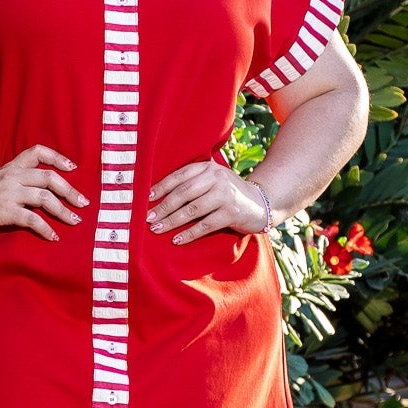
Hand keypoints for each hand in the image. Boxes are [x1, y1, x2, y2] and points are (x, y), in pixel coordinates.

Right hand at [0, 143, 88, 241]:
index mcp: (10, 167)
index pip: (37, 152)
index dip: (57, 157)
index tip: (72, 168)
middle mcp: (12, 178)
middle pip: (49, 178)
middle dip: (70, 190)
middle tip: (84, 203)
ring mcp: (9, 195)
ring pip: (44, 198)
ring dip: (63, 211)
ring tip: (75, 221)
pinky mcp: (4, 212)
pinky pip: (31, 219)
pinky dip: (45, 229)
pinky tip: (54, 237)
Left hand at [147, 159, 269, 243]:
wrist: (261, 203)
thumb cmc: (229, 193)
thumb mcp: (213, 180)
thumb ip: (193, 182)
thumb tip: (159, 195)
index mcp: (208, 167)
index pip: (179, 176)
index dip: (161, 187)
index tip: (146, 199)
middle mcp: (216, 178)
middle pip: (183, 193)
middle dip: (163, 207)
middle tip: (148, 218)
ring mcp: (225, 195)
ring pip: (192, 210)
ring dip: (172, 221)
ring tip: (157, 229)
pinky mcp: (231, 213)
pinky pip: (205, 225)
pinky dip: (189, 234)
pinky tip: (176, 240)